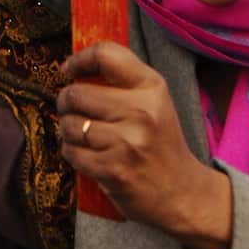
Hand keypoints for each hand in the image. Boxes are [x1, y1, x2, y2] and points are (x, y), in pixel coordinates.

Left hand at [58, 42, 231, 248]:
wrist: (181, 193)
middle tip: (74, 110)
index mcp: (152, 87)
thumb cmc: (160, 143)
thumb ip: (123, 82)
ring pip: (70, 124)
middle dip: (67, 102)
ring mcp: (127, 142)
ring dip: (68, 130)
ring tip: (84, 136)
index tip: (67, 70)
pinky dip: (72, 152)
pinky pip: (71, 152)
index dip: (79, 59)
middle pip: (76, 93)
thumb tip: (74, 69)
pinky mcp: (113, 169)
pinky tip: (87, 154)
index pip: (105, 55)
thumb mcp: (154, 102)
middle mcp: (141, 111)